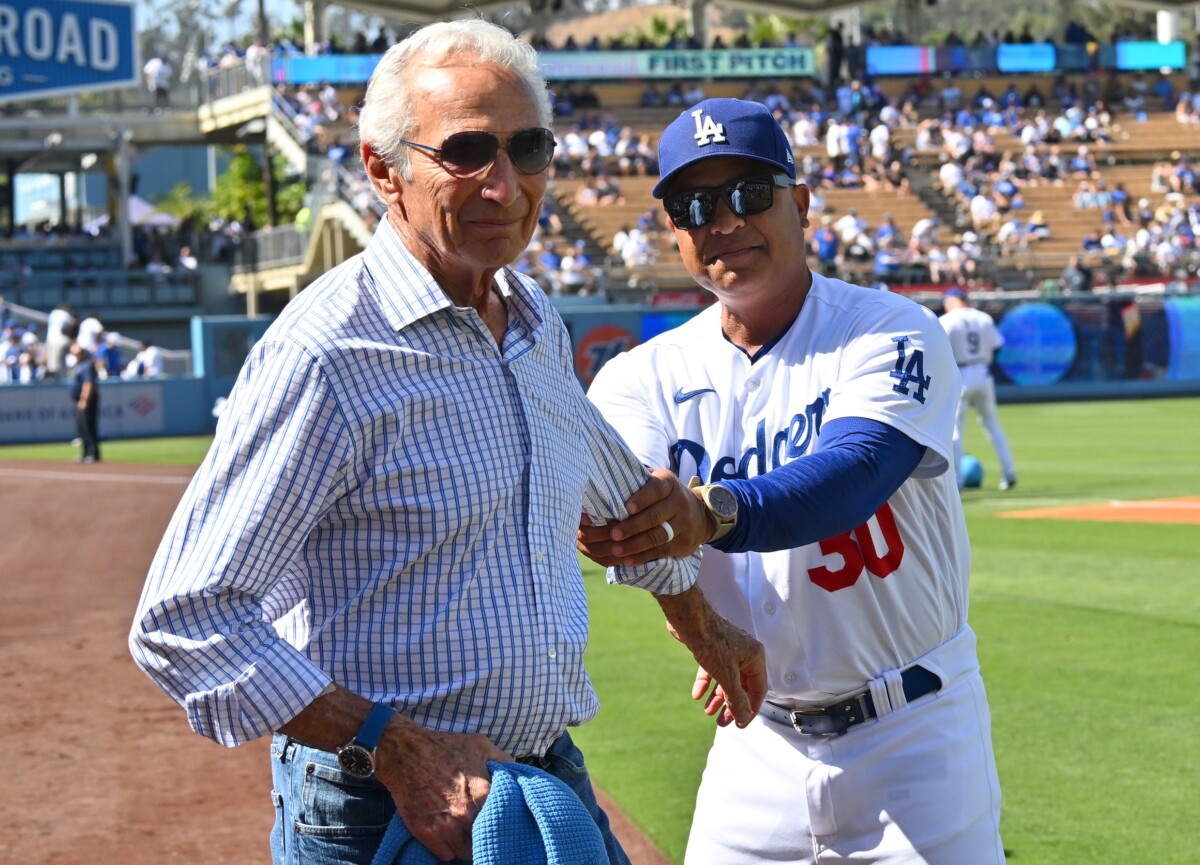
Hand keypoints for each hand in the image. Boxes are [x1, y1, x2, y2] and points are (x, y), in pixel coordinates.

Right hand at [375, 722, 511, 860]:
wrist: (405, 752)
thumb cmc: (444, 746)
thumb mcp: (480, 745)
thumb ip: (503, 761)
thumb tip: (517, 772)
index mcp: (484, 793)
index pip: (503, 821)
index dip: (502, 822)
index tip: (499, 821)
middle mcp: (466, 814)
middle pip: (484, 839)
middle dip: (484, 834)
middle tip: (480, 828)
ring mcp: (446, 826)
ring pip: (466, 852)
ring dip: (467, 845)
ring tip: (465, 834)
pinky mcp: (426, 833)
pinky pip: (445, 854)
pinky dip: (448, 848)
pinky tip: (448, 836)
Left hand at [577, 468, 710, 566]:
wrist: (700, 515)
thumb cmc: (665, 496)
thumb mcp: (658, 481)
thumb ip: (637, 480)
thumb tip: (603, 476)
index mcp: (669, 483)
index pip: (656, 489)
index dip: (641, 498)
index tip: (626, 507)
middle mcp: (679, 502)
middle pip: (655, 516)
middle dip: (632, 526)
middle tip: (613, 534)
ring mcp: (684, 524)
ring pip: (657, 536)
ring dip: (634, 545)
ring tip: (616, 550)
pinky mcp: (684, 544)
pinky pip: (661, 551)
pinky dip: (643, 557)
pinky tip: (628, 560)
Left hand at [656, 586, 766, 727]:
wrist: (689, 619)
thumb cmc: (711, 641)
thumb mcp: (727, 676)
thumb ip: (736, 698)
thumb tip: (743, 717)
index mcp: (755, 657)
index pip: (758, 689)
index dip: (750, 708)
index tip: (740, 723)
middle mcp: (744, 653)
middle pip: (741, 686)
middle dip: (731, 705)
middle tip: (722, 722)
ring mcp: (728, 650)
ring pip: (726, 679)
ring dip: (718, 697)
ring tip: (708, 712)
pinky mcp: (712, 648)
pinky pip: (712, 670)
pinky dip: (706, 683)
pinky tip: (697, 695)